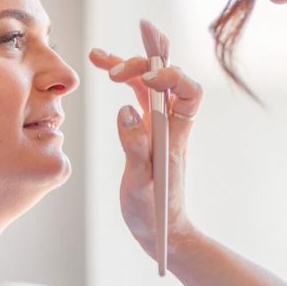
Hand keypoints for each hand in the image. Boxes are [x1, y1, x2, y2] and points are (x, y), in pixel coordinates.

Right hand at [88, 46, 202, 258]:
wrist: (161, 229)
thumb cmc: (153, 211)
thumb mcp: (140, 185)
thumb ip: (135, 147)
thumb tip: (125, 110)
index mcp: (176, 135)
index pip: (189, 92)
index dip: (172, 78)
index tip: (146, 82)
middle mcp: (171, 123)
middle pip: (168, 78)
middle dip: (145, 61)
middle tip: (113, 68)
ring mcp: (159, 123)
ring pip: (150, 82)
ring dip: (129, 64)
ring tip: (97, 56)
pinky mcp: (147, 127)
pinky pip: (138, 93)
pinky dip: (124, 78)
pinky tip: (105, 68)